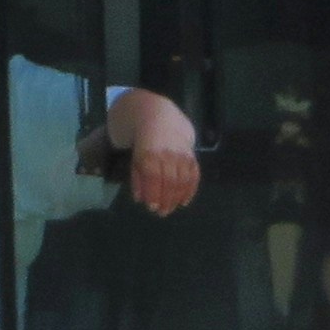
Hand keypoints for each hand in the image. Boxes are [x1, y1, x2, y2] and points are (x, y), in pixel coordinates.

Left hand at [116, 93, 201, 216]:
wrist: (158, 117)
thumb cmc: (143, 142)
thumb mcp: (135, 158)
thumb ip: (138, 179)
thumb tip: (141, 199)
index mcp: (150, 154)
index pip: (154, 177)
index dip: (154, 194)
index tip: (152, 207)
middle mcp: (168, 154)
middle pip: (170, 181)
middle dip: (166, 200)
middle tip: (163, 213)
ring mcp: (182, 154)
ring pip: (183, 180)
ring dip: (178, 197)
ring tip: (173, 208)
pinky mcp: (192, 155)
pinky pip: (194, 174)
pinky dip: (191, 189)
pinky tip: (185, 200)